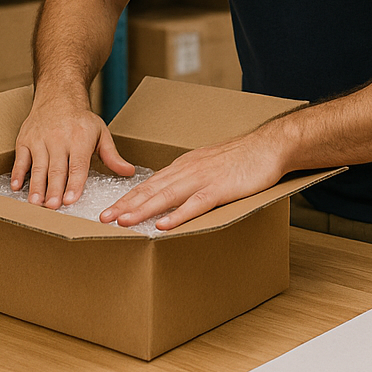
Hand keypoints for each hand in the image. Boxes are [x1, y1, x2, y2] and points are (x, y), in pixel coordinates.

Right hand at [12, 91, 134, 208]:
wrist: (58, 96)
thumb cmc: (81, 120)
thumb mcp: (101, 132)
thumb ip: (112, 155)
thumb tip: (129, 171)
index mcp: (79, 139)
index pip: (77, 165)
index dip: (74, 183)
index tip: (71, 199)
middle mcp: (58, 139)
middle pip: (56, 169)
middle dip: (54, 189)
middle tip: (53, 207)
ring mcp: (39, 139)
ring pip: (37, 166)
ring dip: (36, 186)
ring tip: (35, 203)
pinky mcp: (24, 140)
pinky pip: (20, 159)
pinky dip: (18, 173)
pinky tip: (16, 188)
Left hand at [99, 132, 285, 230]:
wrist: (269, 146)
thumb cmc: (242, 158)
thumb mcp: (209, 165)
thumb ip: (190, 177)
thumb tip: (173, 193)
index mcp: (184, 166)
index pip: (150, 184)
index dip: (128, 197)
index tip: (109, 209)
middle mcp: (188, 171)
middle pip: (150, 189)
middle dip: (125, 204)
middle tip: (103, 218)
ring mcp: (203, 179)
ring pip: (166, 196)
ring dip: (142, 209)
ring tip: (122, 222)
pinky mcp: (220, 189)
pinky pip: (195, 204)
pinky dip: (177, 215)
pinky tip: (163, 224)